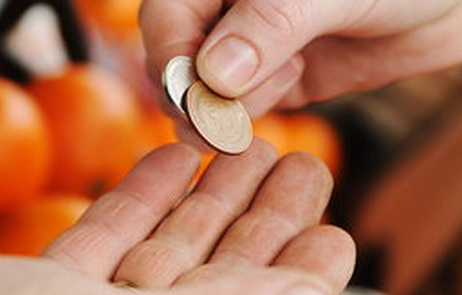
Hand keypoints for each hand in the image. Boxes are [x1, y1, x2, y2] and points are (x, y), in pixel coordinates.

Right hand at [141, 0, 461, 116]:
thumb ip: (272, 26)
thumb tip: (211, 75)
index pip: (165, 18)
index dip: (171, 59)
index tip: (196, 96)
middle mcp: (230, 9)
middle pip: (176, 61)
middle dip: (200, 92)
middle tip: (233, 114)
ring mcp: (251, 47)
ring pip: (207, 94)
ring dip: (233, 104)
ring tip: (292, 74)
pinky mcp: (280, 80)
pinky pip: (244, 111)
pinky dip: (254, 117)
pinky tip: (296, 83)